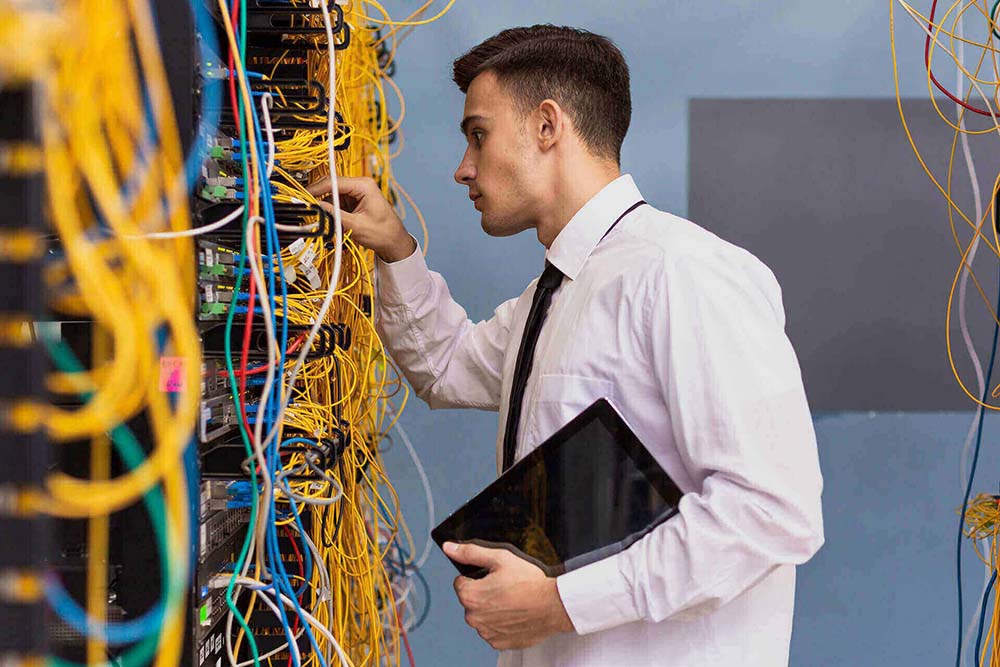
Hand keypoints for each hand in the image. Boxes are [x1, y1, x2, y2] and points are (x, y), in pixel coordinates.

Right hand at [306, 175, 415, 262]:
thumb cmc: (384, 233)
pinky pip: (337, 204)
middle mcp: (360, 186)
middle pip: (331, 186)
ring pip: (332, 196)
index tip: (304, 196)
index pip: (334, 182)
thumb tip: (317, 207)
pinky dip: (333, 213)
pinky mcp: (354, 202)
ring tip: (326, 222)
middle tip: (308, 208)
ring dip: (327, 209)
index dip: (317, 189)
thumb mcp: (356, 225)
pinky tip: (334, 224)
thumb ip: (335, 215)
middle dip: (320, 198)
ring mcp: (356, 193)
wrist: (394, 242)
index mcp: (364, 185)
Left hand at [445, 541, 574, 650]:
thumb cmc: (529, 583)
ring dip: (492, 609)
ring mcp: (486, 632)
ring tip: (512, 601)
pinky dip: (501, 623)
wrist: (552, 606)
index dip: (477, 577)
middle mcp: (473, 617)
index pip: (461, 582)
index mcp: (469, 595)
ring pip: (482, 616)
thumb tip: (450, 548)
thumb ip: (471, 553)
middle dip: (484, 593)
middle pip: (471, 600)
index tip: (493, 577)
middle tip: (505, 587)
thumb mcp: (500, 558)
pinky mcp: (499, 642)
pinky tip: (515, 614)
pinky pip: (494, 630)